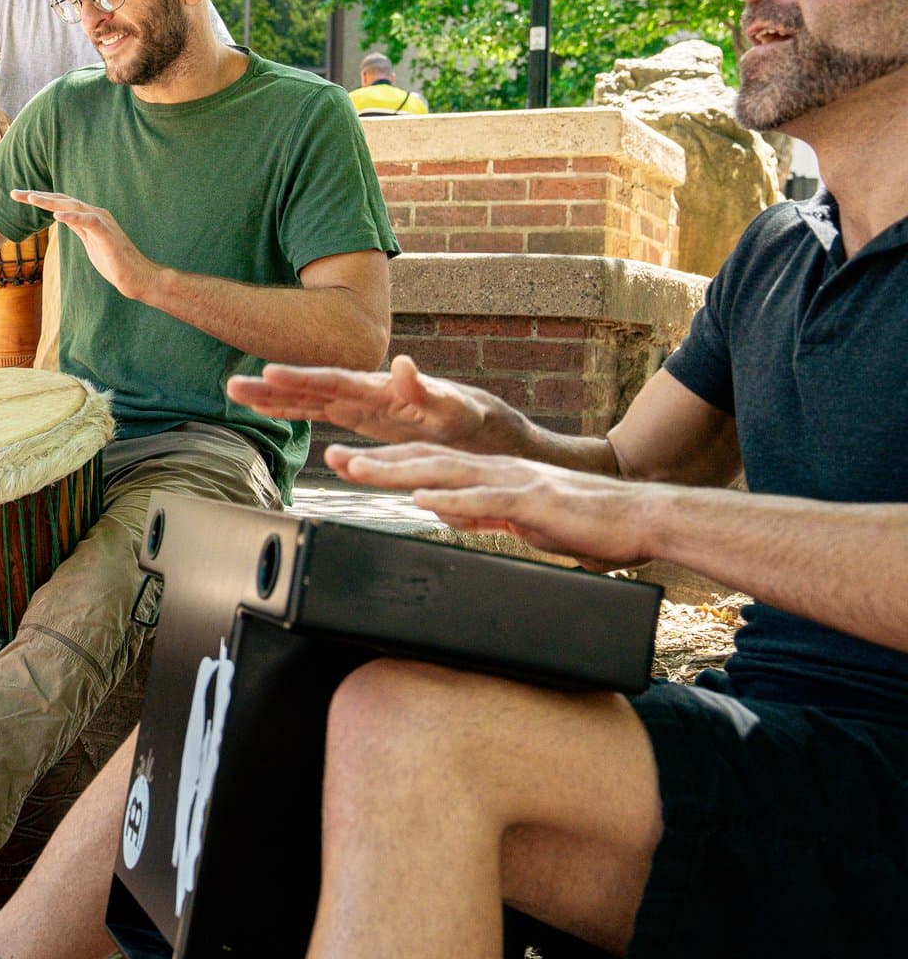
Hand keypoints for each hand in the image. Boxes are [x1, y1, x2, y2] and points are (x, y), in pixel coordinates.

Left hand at [11, 189, 157, 299]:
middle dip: (37, 196)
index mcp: (88, 216)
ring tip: (31, 198)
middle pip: (62, 200)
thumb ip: (78, 228)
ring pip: (73, 206)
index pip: (60, 203)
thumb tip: (63, 217)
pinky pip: (88, 221)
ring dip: (51, 202)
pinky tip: (57, 216)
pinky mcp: (107, 234)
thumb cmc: (114, 261)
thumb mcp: (89, 242)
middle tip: (14, 193)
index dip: (39, 198)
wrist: (136, 276)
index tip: (18, 197)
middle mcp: (95, 214)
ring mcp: (102, 222)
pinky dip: (73, 217)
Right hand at [227, 355, 487, 448]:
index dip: (300, 377)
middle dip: (270, 386)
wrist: (468, 419)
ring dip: (269, 397)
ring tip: (233, 392)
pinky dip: (288, 409)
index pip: (332, 380)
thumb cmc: (462, 412)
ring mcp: (353, 401)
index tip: (269, 373)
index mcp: (378, 386)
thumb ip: (424, 388)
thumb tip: (406, 363)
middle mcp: (359, 389)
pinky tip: (264, 409)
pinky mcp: (353, 415)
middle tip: (233, 385)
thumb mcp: (450, 405)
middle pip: (307, 385)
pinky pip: (314, 412)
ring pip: (304, 398)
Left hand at [324, 441, 652, 569]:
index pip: (428, 462)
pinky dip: (455, 501)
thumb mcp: (521, 519)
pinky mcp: (538, 502)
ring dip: (401, 472)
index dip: (386, 460)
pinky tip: (428, 501)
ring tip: (362, 470)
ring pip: (448, 473)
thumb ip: (482, 513)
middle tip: (335, 456)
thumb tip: (444, 512)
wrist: (642, 517)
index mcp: (492, 474)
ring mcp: (516, 482)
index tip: (347, 460)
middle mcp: (497, 469)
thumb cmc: (586, 521)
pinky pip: (490, 501)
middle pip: (426, 459)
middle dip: (378, 458)